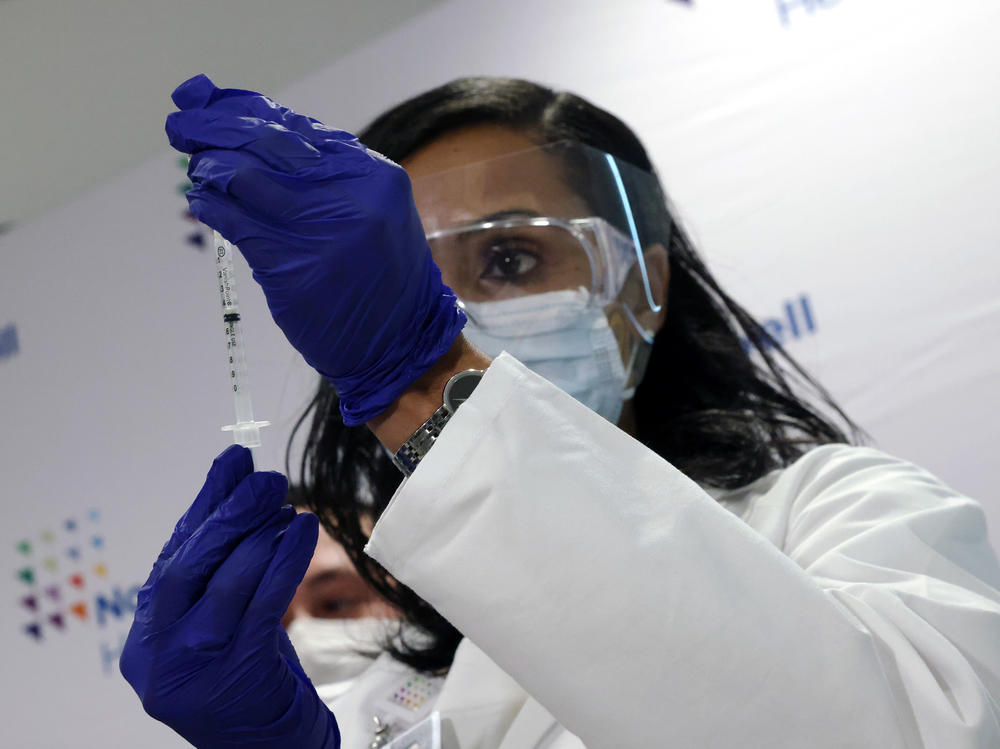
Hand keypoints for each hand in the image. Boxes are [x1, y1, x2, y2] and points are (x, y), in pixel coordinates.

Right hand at [120, 445, 339, 748]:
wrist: (267, 747)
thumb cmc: (247, 679)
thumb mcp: (221, 623)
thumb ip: (220, 570)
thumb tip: (237, 493)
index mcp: (147, 635)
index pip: (173, 556)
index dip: (204, 505)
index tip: (231, 461)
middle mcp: (158, 652)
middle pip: (188, 566)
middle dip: (228, 514)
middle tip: (262, 477)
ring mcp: (192, 667)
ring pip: (225, 582)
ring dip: (259, 534)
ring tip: (287, 504)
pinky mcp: (235, 673)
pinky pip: (263, 603)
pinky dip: (284, 560)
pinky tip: (302, 532)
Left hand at [165, 74, 465, 424]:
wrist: (400, 341)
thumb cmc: (380, 273)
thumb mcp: (372, 211)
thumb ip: (325, 175)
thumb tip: (255, 131)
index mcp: (374, 176)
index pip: (299, 128)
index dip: (246, 109)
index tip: (209, 101)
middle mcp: (352, 198)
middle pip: (269, 145)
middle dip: (216, 129)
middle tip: (181, 123)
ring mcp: (323, 234)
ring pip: (248, 181)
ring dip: (211, 167)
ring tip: (196, 164)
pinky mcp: (294, 269)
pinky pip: (240, 226)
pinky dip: (214, 207)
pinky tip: (203, 200)